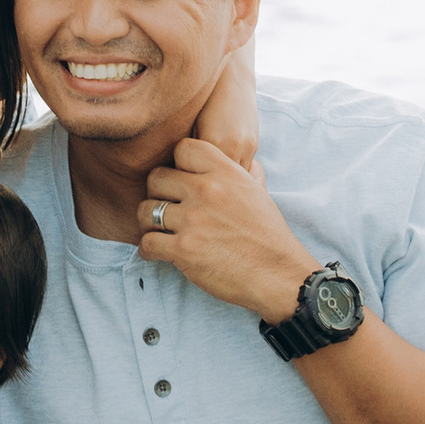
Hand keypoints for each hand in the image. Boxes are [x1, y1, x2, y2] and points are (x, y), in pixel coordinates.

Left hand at [135, 132, 311, 320]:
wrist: (278, 275)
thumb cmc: (268, 235)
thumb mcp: (258, 191)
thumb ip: (240, 171)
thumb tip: (236, 160)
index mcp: (226, 172)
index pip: (183, 148)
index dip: (178, 164)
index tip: (182, 181)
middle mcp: (207, 190)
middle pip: (156, 177)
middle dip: (158, 193)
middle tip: (166, 208)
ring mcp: (193, 220)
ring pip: (145, 210)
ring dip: (149, 222)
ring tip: (159, 230)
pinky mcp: (184, 250)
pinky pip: (147, 243)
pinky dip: (148, 250)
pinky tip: (158, 252)